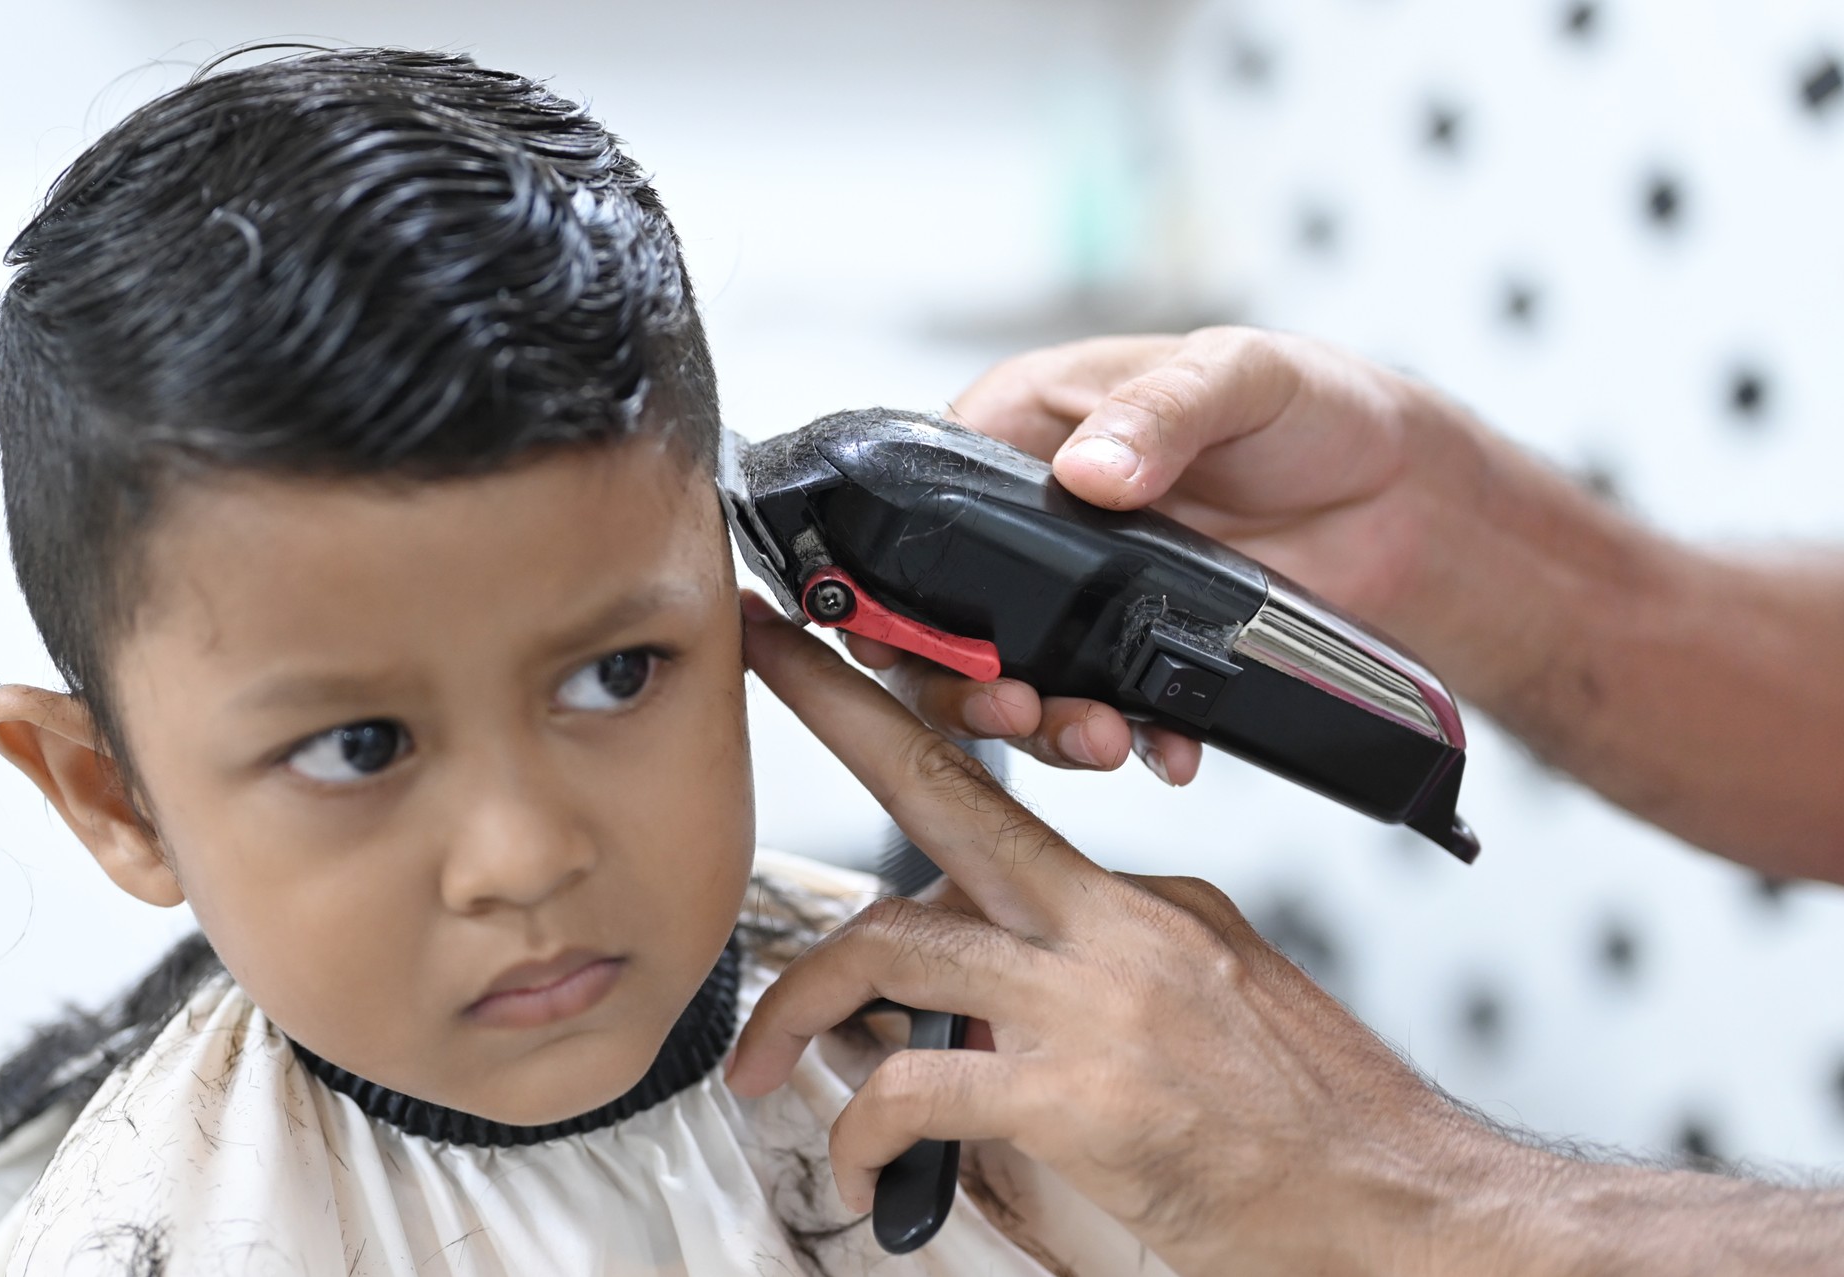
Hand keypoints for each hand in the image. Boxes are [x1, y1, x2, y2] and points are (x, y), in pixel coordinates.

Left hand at [731, 593, 1507, 1275]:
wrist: (1417, 1207)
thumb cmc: (1317, 1129)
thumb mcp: (1213, 1006)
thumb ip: (1103, 969)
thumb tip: (1004, 975)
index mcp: (1144, 904)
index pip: (996, 800)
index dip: (905, 722)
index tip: (836, 668)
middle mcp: (1117, 928)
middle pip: (944, 796)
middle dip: (839, 708)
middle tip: (760, 663)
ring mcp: (1101, 1004)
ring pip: (896, 946)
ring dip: (801, 1002)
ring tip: (764, 1061)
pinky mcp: (1089, 1097)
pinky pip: (919, 1084)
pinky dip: (864, 1128)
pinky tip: (862, 1168)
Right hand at [846, 327, 1487, 785]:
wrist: (1413, 503)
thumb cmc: (1317, 406)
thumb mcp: (1237, 374)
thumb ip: (1160, 413)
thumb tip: (1089, 468)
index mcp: (1027, 427)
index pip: (917, 501)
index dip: (891, 573)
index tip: (894, 631)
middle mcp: (1040, 519)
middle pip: (947, 617)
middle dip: (962, 679)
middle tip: (1006, 705)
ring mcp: (1085, 599)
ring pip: (1016, 681)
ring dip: (1043, 726)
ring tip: (1096, 735)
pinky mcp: (1139, 656)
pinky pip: (1108, 714)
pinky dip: (1133, 744)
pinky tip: (1168, 749)